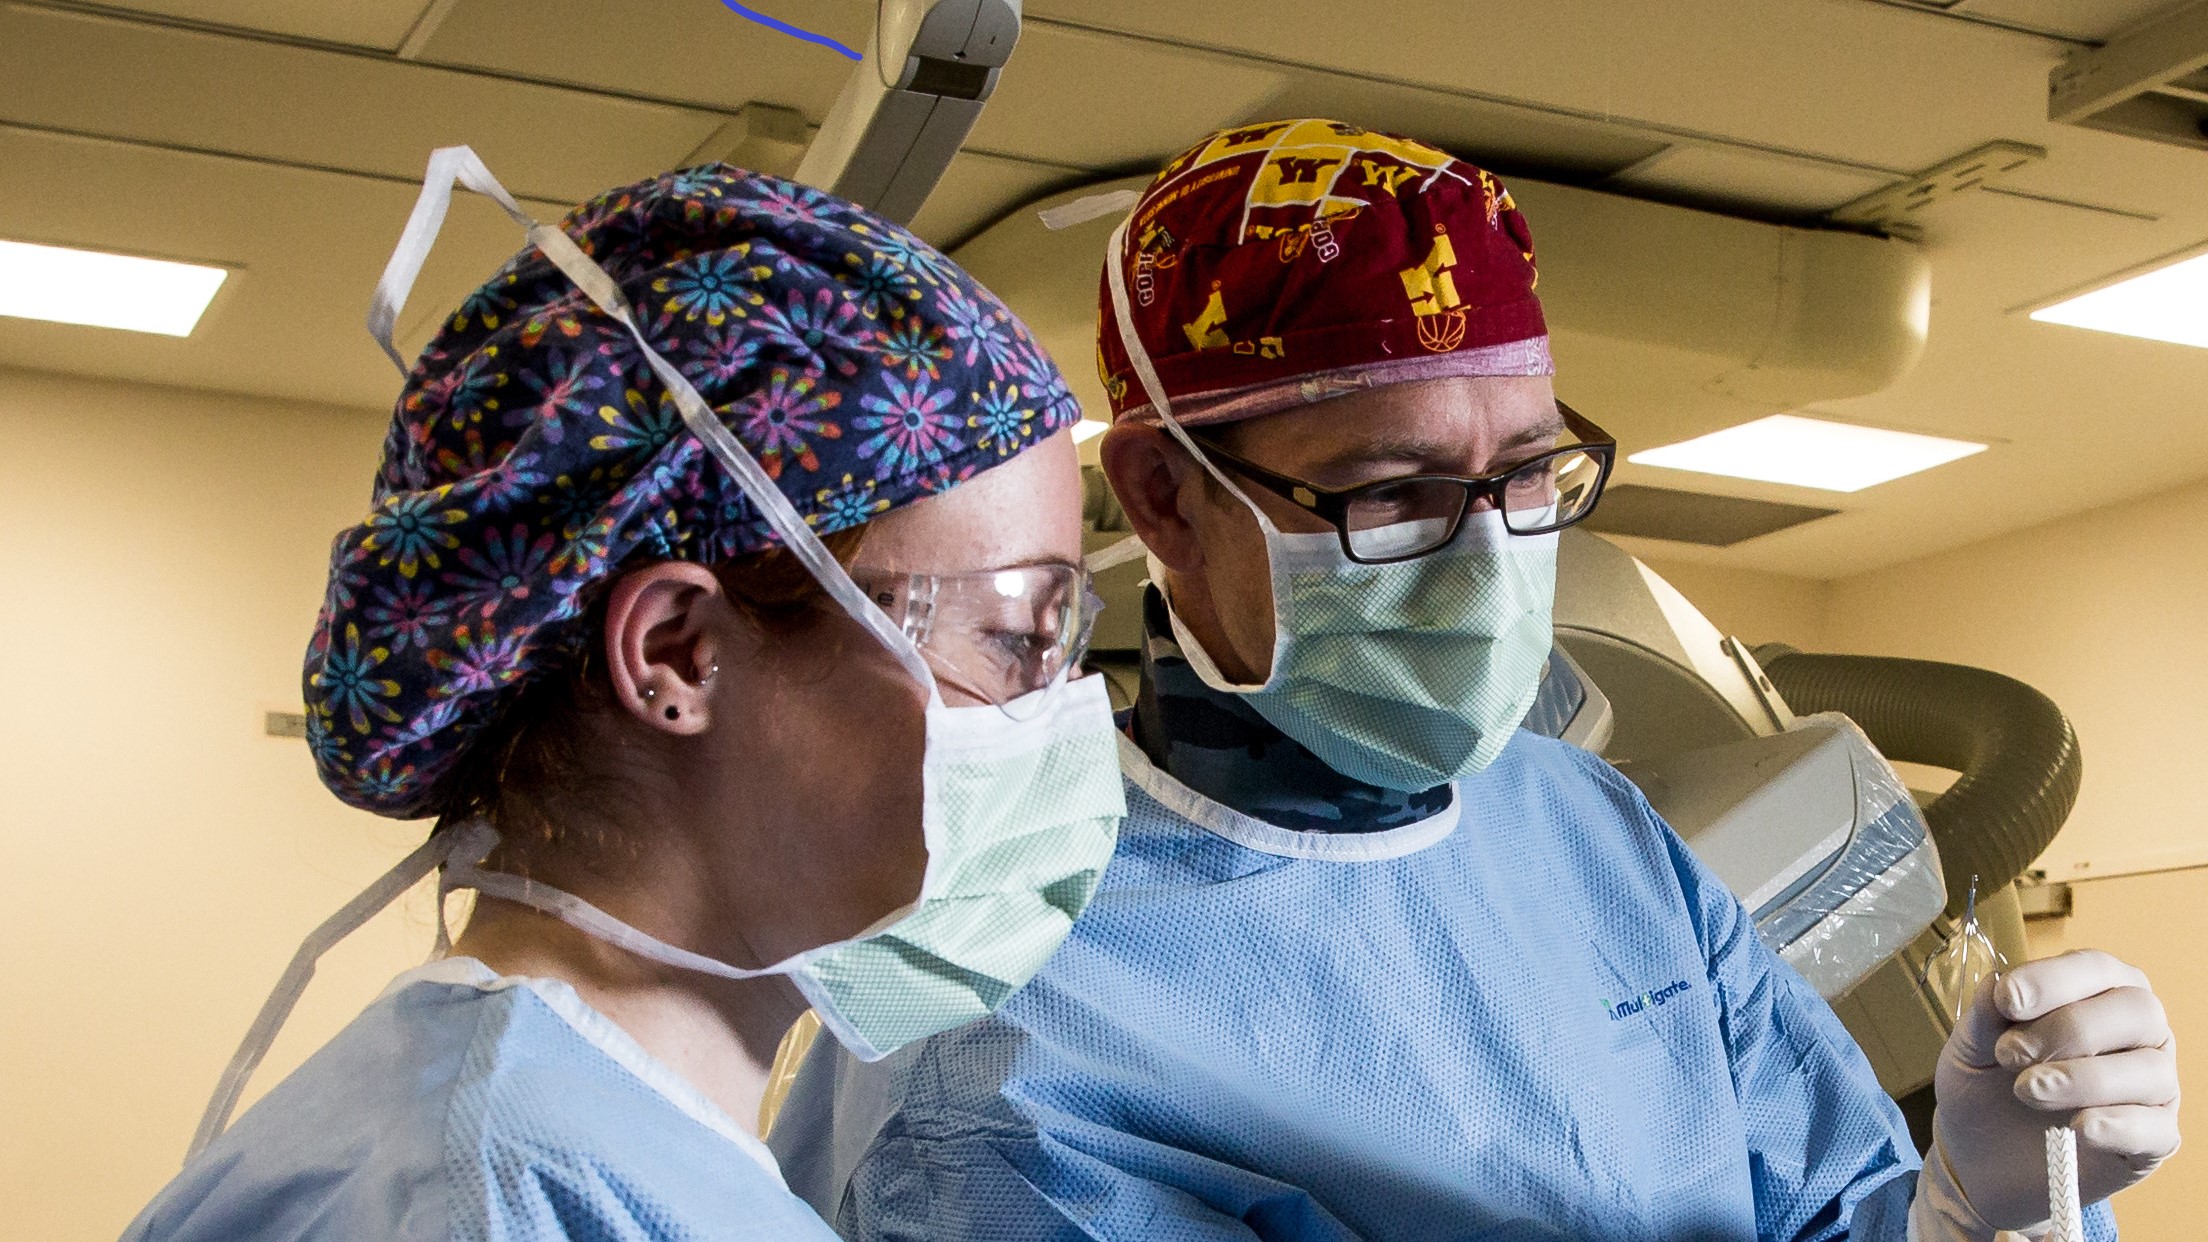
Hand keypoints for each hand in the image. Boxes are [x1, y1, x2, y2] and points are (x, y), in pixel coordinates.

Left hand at [1929, 949, 2180, 1231]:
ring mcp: (2154, 1085)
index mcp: (2098, 991)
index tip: (2007, 1000)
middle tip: (2011, 1054)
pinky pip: (2154, 1128)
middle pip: (2136, 1010)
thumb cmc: (1985, 1085)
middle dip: (2070, 1029)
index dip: (2053, 979)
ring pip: (2150, 1069)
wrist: (1982, 1157)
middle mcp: (2139, 1031)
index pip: (2095, 968)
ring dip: (2082, 1078)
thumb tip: (1995, 983)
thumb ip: (1985, 1018)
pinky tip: (2077, 1128)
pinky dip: (2116, 1125)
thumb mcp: (1971, 1049)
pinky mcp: (2155, 1138)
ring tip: (2026, 1090)